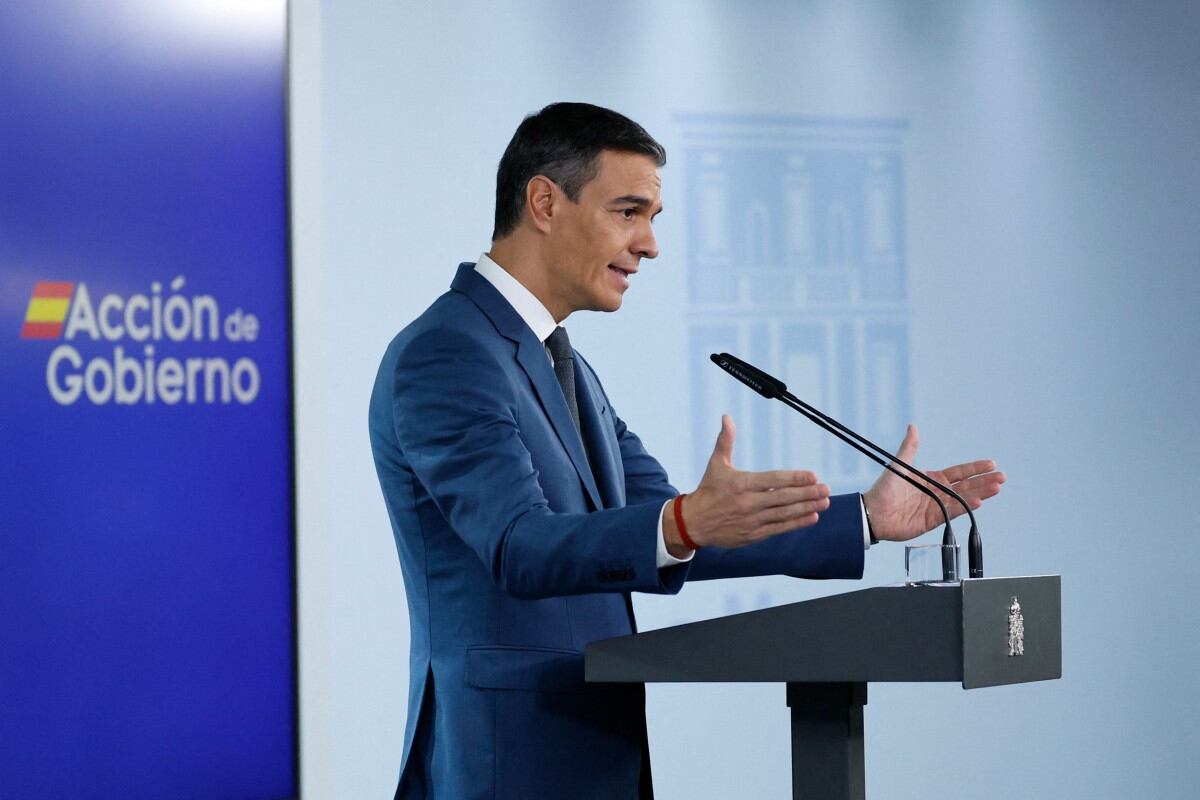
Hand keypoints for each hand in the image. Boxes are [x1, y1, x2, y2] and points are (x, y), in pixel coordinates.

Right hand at [664, 415, 829, 554]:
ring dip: (806, 508)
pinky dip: (796, 523)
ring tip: (824, 502)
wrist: (693, 522)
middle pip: (783, 498)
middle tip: (826, 489)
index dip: (795, 478)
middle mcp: (748, 503)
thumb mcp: (716, 464)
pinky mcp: (753, 535)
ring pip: (784, 514)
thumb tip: (727, 417)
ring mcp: (752, 520)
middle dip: (807, 493)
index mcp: (742, 483)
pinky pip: (779, 528)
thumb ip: (725, 440)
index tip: (814, 476)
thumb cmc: (708, 490)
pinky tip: (812, 517)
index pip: (774, 480)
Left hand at [862, 423, 1004, 541]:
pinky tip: (979, 501)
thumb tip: (913, 426)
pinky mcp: (933, 520)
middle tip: (1002, 477)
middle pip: (966, 486)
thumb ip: (909, 447)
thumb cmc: (884, 489)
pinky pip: (952, 512)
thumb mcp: (899, 465)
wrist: (873, 512)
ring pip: (963, 498)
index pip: (959, 473)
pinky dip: (966, 506)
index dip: (975, 469)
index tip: (992, 464)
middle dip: (984, 481)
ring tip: (997, 487)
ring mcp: (937, 507)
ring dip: (981, 493)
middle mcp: (937, 493)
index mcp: (931, 479)